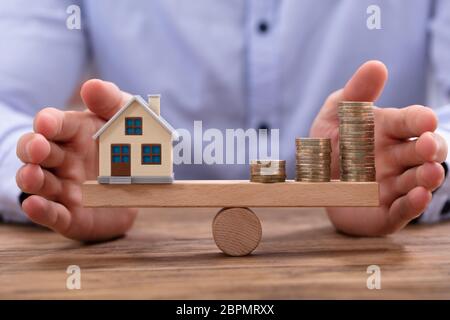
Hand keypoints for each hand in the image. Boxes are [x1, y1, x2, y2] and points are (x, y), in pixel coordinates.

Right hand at [16, 80, 137, 240]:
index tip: (47, 123)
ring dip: (31, 179)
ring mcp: (64, 188)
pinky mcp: (70, 215)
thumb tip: (91, 86)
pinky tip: (33, 205)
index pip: (54, 124)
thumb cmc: (129, 145)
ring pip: (38, 182)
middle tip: (38, 148)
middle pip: (36, 151)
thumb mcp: (126, 119)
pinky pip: (53, 214)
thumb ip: (111, 102)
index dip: (49, 122)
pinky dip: (42, 211)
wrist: (145, 185)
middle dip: (33, 148)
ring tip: (32, 175)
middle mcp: (62, 160)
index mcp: (74, 133)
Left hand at [310, 61, 447, 235]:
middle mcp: (397, 158)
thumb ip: (355, 94)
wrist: (315, 183)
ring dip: (426, 177)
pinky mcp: (386, 212)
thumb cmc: (329, 144)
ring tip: (430, 173)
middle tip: (429, 145)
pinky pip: (402, 210)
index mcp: (388, 130)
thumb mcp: (334, 115)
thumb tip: (376, 66)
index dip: (418, 120)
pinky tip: (419, 197)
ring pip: (417, 181)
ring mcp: (394, 186)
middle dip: (429, 148)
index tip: (425, 119)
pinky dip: (412, 205)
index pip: (408, 122)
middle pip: (422, 152)